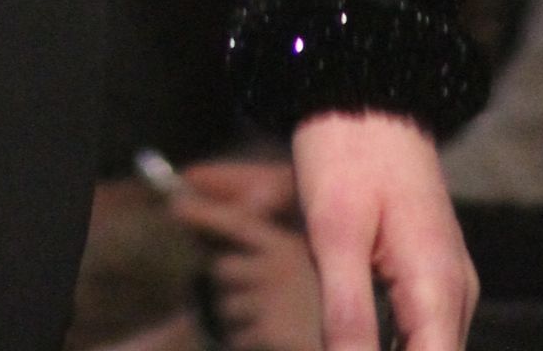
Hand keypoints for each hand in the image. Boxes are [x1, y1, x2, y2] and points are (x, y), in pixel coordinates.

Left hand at [171, 166, 319, 350]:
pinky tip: (278, 343)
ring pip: (227, 307)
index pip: (236, 222)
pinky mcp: (270, 331)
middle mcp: (279, 264)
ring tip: (278, 327)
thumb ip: (271, 251)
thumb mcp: (307, 271)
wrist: (366, 343)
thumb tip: (228, 230)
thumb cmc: (331, 314)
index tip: (176, 206)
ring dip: (241, 320)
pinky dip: (250, 344)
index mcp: (289, 245)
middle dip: (233, 288)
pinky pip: (237, 338)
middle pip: (222, 269)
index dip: (205, 213)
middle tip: (265, 305)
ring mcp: (273, 298)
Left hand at [291, 112, 475, 350]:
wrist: (365, 90)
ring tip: (341, 344)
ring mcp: (446, 287)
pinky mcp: (428, 278)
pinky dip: (390, 349)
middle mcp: (453, 296)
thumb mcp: (334, 232)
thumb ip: (346, 312)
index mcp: (438, 288)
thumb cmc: (345, 152)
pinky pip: (418, 335)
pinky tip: (354, 345)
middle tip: (336, 348)